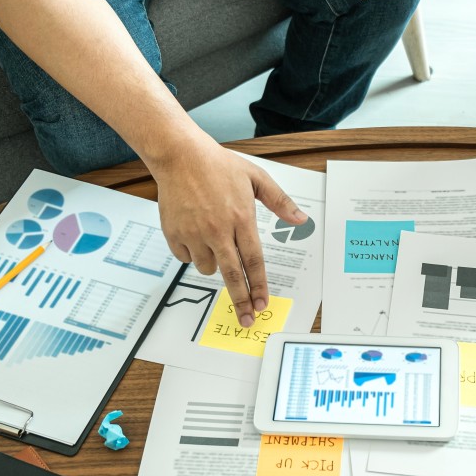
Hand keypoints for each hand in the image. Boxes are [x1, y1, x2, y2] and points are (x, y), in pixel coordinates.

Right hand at [154, 147, 307, 327]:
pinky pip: (186, 258)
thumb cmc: (218, 165)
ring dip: (215, 264)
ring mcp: (195, 233)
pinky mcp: (175, 234)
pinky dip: (193, 253)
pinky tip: (195, 233)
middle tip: (246, 319)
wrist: (179, 156)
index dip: (259, 286)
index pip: (254, 261)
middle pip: (232, 275)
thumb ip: (280, 201)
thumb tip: (300, 218)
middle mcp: (218, 230)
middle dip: (241, 301)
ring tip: (214, 239)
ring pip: (208, 267)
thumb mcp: (256, 177)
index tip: (262, 304)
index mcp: (242, 218)